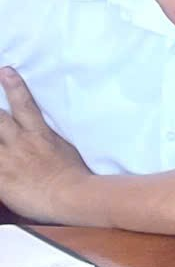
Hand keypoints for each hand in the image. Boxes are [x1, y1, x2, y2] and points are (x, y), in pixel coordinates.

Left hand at [0, 68, 91, 221]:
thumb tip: (46, 133)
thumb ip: (50, 139)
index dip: (13, 85)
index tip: (4, 70)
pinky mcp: (0, 178)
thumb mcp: (65, 149)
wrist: (71, 196)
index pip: (24, 104)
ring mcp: (7, 160)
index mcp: (39, 134)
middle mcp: (20, 142)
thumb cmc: (74, 175)